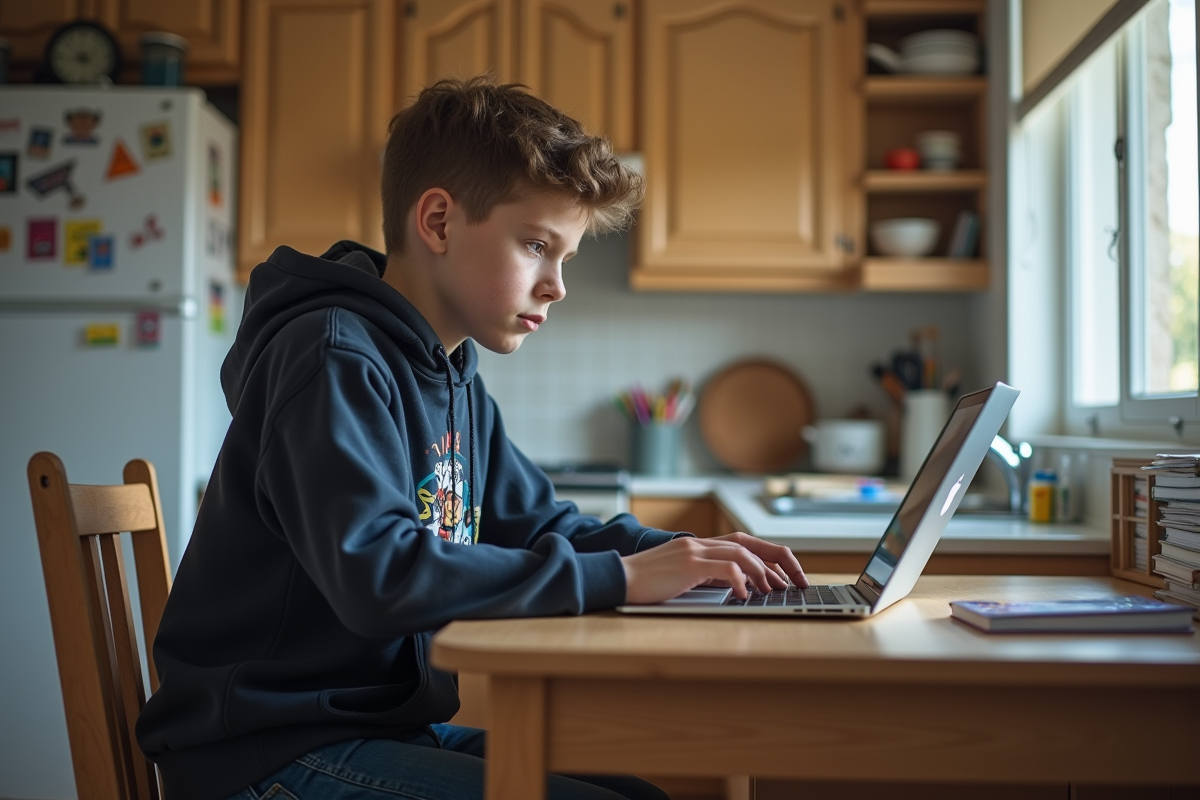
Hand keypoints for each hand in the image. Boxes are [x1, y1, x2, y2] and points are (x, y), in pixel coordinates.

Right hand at [620, 533, 808, 604]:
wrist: (616, 578)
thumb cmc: (644, 585)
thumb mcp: (680, 577)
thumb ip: (705, 576)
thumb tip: (736, 587)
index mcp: (699, 545)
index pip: (743, 542)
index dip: (769, 557)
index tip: (787, 576)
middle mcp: (699, 543)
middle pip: (749, 542)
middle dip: (779, 559)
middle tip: (797, 581)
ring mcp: (693, 551)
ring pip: (741, 553)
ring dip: (762, 572)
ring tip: (772, 591)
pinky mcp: (687, 563)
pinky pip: (724, 567)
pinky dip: (741, 580)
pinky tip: (745, 595)